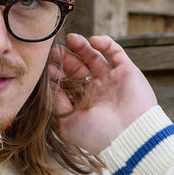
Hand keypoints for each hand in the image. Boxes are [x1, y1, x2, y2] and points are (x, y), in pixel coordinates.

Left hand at [49, 34, 157, 154]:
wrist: (128, 135)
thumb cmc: (97, 135)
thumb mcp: (68, 123)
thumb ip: (57, 104)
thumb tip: (48, 86)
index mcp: (83, 104)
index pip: (67, 83)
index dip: (56, 73)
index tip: (45, 66)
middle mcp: (96, 91)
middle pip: (78, 68)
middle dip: (66, 58)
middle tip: (54, 49)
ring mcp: (111, 80)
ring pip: (94, 57)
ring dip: (82, 47)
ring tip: (70, 38)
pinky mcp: (126, 71)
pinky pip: (115, 52)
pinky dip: (105, 43)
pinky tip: (93, 40)